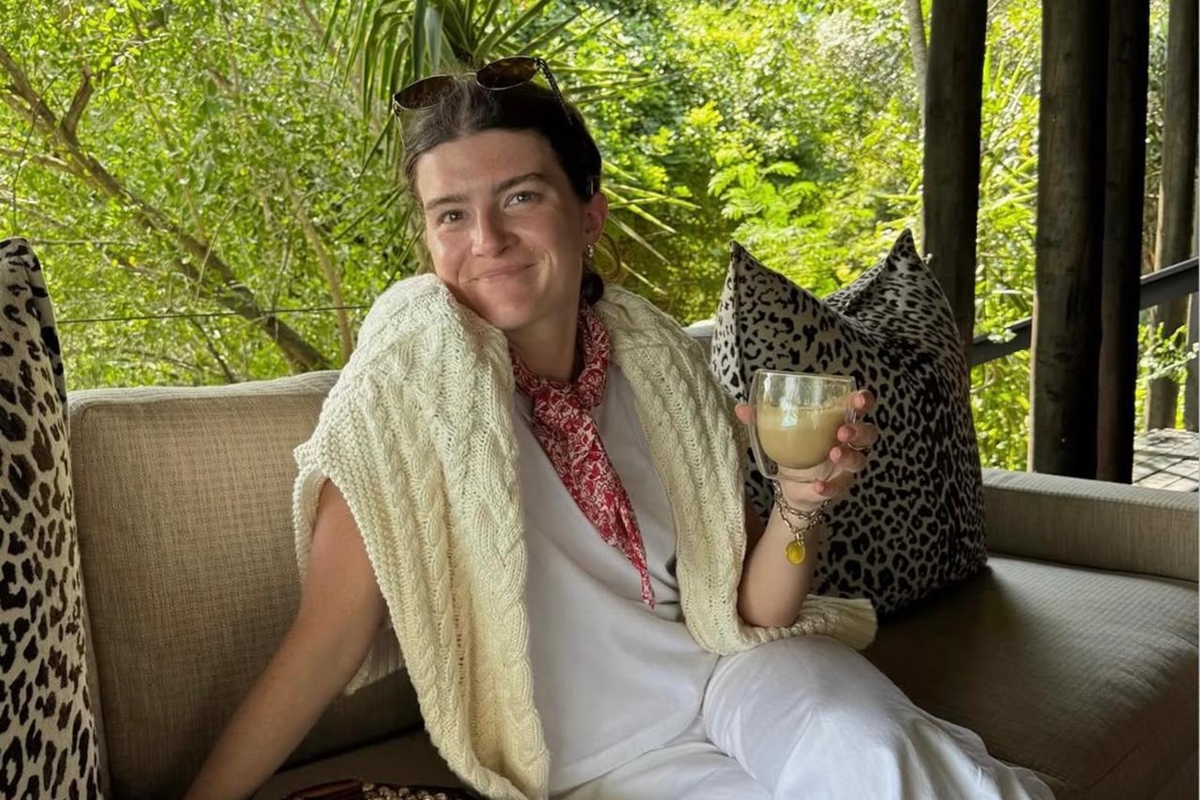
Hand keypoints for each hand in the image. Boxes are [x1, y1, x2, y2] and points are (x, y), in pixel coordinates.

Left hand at [735, 390, 878, 510]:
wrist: (791, 486)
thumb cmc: (794, 449)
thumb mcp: (779, 432)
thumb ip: (762, 419)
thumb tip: (741, 408)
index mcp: (838, 421)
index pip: (859, 406)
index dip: (863, 400)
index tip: (857, 398)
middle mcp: (849, 442)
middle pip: (868, 433)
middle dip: (859, 429)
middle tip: (842, 431)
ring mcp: (846, 466)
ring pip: (860, 459)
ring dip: (849, 455)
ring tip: (833, 453)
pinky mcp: (840, 485)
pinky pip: (840, 487)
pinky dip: (830, 487)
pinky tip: (819, 486)